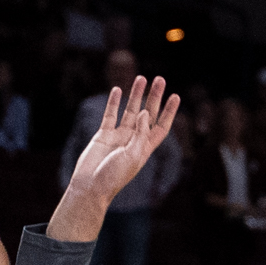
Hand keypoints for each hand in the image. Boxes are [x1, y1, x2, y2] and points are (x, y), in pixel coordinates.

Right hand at [61, 78, 179, 215]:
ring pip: (129, 111)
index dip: (169, 111)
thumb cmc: (114, 176)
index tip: (175, 95)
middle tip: (159, 79)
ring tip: (141, 79)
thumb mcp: (133, 155)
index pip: (161, 126)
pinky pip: (110, 115)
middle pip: (147, 114)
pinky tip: (118, 90)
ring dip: (136, 95)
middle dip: (154, 97)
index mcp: (145, 148)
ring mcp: (118, 136)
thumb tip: (144, 112)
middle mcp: (133, 140)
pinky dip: (113, 102)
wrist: (90, 186)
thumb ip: (140, 133)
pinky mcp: (103, 135)